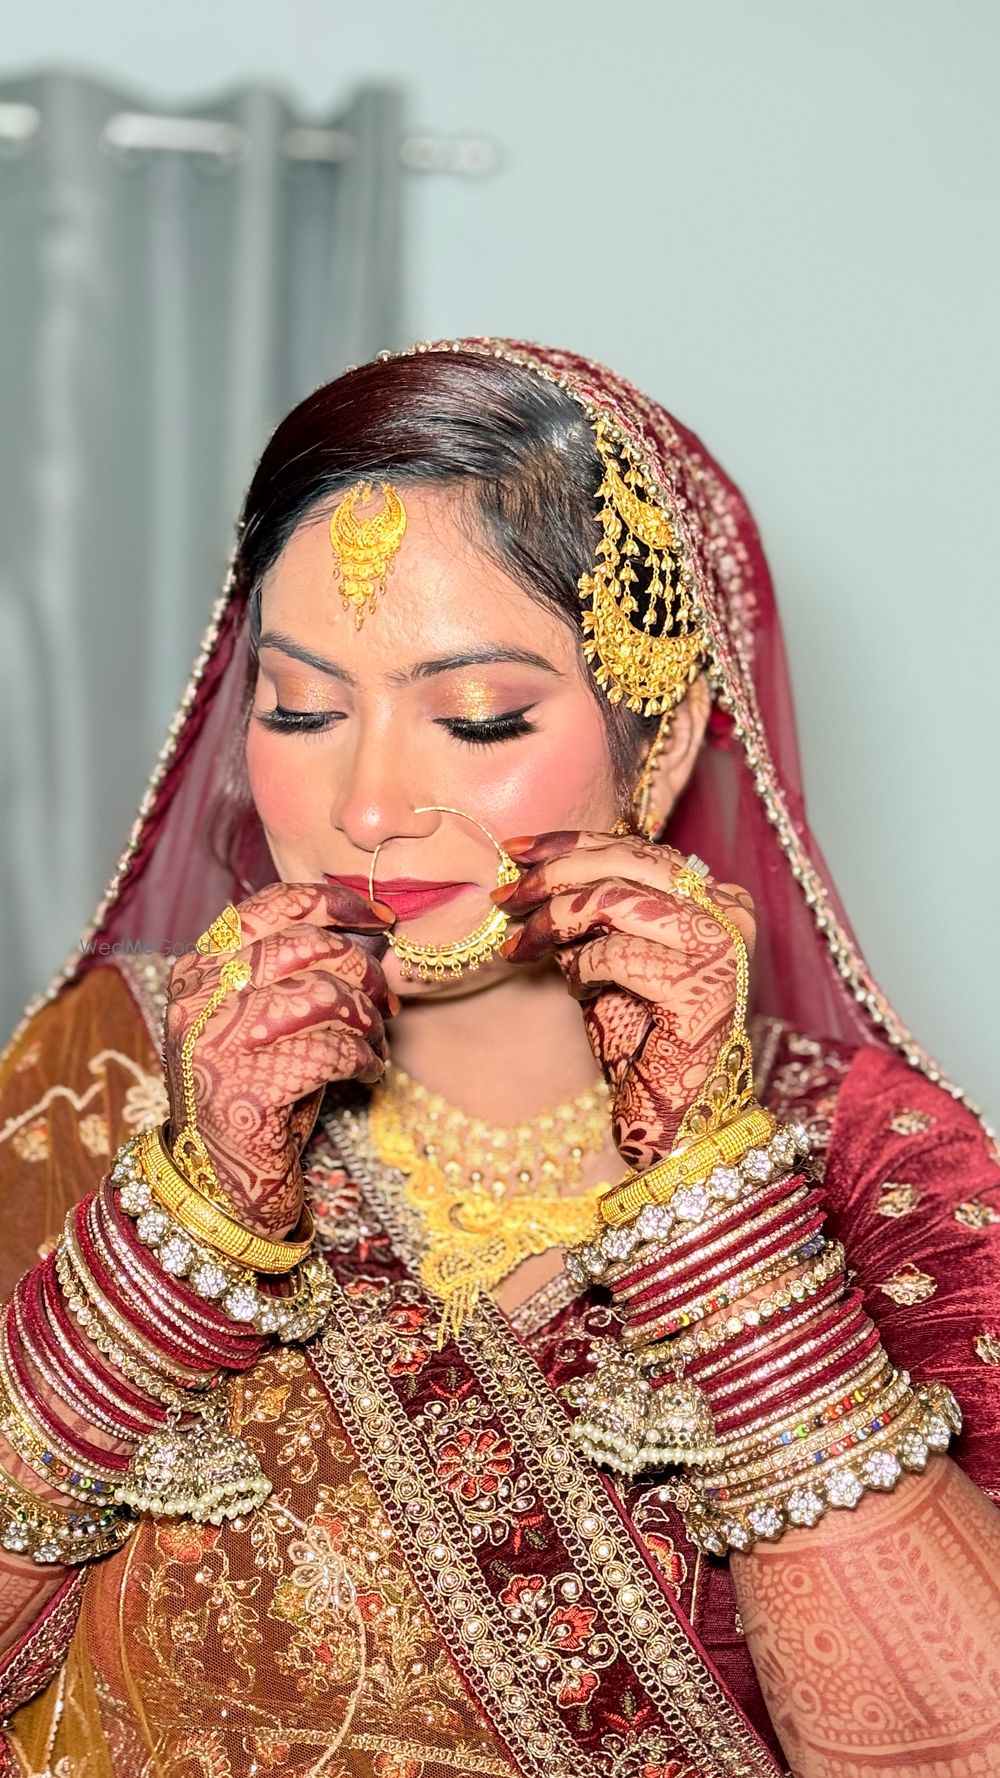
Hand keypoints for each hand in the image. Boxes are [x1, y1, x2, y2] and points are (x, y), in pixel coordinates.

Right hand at [164, 882, 394, 1237]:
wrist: (220, 1185)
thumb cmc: (257, 1096)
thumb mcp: (261, 1021)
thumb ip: (290, 973)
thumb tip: (367, 935)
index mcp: (198, 972)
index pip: (268, 907)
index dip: (332, 903)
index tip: (378, 917)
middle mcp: (199, 1000)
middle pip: (307, 946)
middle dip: (363, 970)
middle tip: (384, 1001)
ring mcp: (217, 1044)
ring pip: (325, 996)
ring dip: (367, 1020)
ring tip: (374, 1042)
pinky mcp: (245, 1090)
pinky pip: (332, 1050)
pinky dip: (364, 1059)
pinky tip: (367, 1073)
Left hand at [497, 832, 754, 1171]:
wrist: (675, 1113)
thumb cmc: (641, 1035)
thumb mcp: (614, 953)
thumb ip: (598, 908)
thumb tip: (534, 865)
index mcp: (717, 896)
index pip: (640, 848)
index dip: (574, 842)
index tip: (517, 850)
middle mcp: (729, 914)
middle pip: (628, 863)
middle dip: (554, 874)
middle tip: (504, 896)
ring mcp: (720, 949)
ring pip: (614, 901)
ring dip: (553, 921)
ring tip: (522, 947)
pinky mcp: (699, 988)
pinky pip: (615, 955)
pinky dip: (581, 969)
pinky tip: (578, 990)